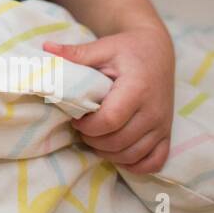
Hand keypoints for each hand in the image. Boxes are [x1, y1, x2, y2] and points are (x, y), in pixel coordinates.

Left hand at [43, 25, 175, 174]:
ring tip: (95, 137)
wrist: (157, 51)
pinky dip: (134, 164)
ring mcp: (163, 125)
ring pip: (133, 155)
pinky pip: (153, 162)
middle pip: (118, 142)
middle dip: (93, 140)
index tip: (76, 118)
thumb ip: (76, 53)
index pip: (110, 120)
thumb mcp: (103, 47)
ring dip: (108, 153)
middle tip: (82, 128)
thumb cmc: (126, 49)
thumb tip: (46, 47)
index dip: (87, 125)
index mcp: (137, 89)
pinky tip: (117, 151)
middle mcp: (154, 111)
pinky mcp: (168, 134)